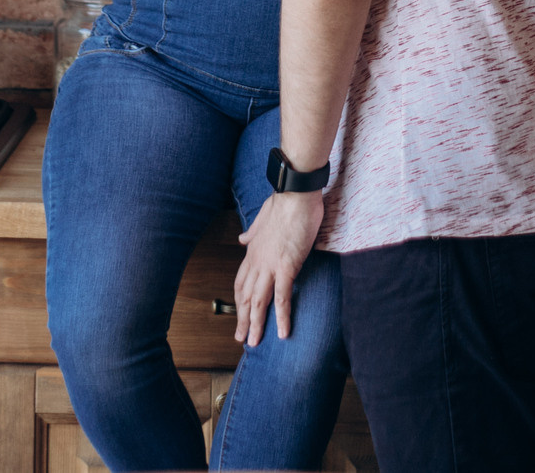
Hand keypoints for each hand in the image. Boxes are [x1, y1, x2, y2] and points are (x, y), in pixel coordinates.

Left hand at [232, 189, 324, 348]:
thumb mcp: (262, 218)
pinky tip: (283, 332)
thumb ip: (252, 232)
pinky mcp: (287, 267)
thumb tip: (242, 239)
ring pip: (258, 301)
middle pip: (245, 296)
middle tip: (241, 338)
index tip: (240, 314)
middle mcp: (257, 261)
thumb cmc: (284, 203)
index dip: (239, 300)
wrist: (295, 193)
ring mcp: (270, 265)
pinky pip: (282, 297)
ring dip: (255, 324)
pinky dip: (282, 317)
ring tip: (254, 342)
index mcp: (253, 251)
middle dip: (242, 319)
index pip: (241, 281)